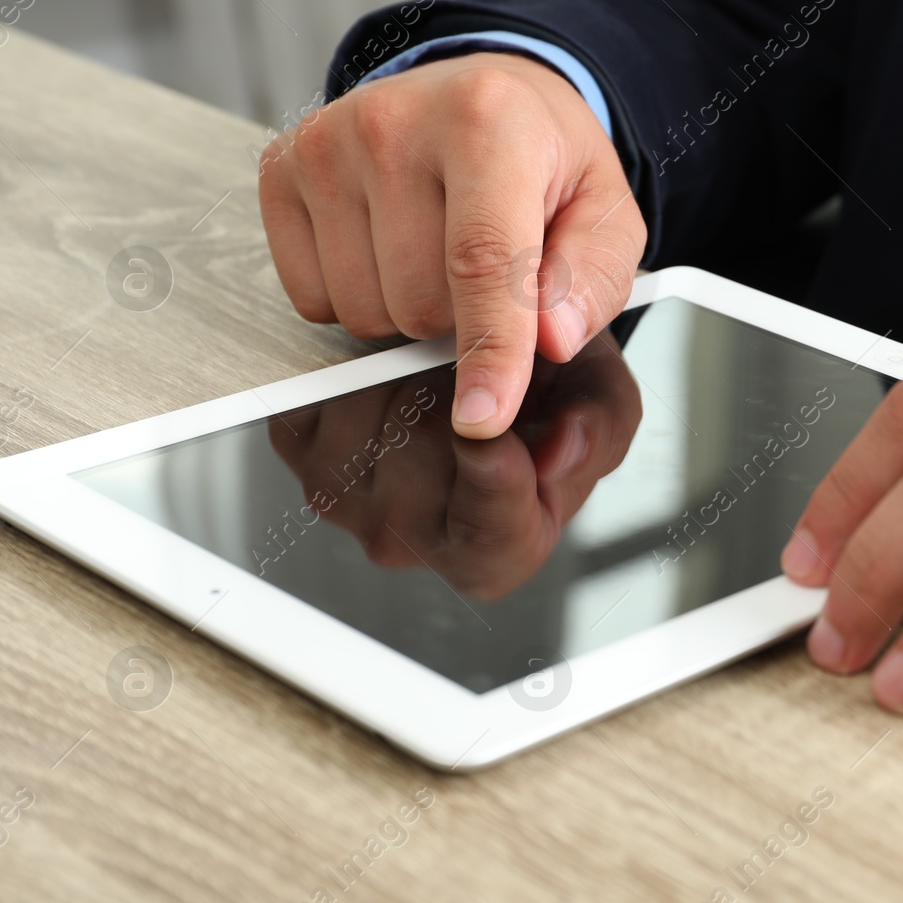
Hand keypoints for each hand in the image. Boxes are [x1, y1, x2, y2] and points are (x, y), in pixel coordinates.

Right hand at [259, 53, 646, 439]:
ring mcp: (325, 145)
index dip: (488, 351)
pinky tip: (385, 246)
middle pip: (420, 303)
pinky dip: (355, 296)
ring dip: (407, 311)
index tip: (483, 417)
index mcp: (488, 122)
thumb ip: (592, 279)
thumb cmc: (544, 161)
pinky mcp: (281, 170)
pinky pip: (313, 299)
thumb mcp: (604, 212)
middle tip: (485, 267)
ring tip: (436, 249)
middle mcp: (394, 123)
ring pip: (364, 311)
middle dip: (461, 319)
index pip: (482, 262)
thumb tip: (549, 340)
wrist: (482, 94)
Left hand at [269, 334, 641, 598]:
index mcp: (497, 548)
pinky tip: (392, 364)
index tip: (494, 435)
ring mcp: (346, 501)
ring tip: (439, 365)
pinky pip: (317, 397)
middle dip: (453, 400)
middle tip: (480, 368)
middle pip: (421, 467)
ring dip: (404, 375)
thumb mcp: (604, 398)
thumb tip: (558, 452)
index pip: (489, 540)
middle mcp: (413, 539)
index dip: (492, 486)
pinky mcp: (298, 446)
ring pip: (365, 428)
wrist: (484, 354)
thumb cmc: (547, 389)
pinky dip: (355, 363)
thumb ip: (598, 427)